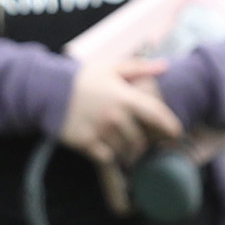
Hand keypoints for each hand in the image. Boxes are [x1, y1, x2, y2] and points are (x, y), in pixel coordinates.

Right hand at [57, 57, 181, 170]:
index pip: (157, 116)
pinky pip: (107, 158)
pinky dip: (111, 157)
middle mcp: (115, 116)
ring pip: (125, 151)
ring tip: (126, 150)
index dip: (171, 127)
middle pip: (141, 140)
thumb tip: (165, 65)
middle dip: (144, 144)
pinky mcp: (87, 144)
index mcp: (125, 97)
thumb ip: (139, 67)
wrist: (48, 91)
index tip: (176, 135)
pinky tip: (108, 152)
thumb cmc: (82, 78)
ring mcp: (101, 132)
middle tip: (143, 144)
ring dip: (128, 152)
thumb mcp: (111, 67)